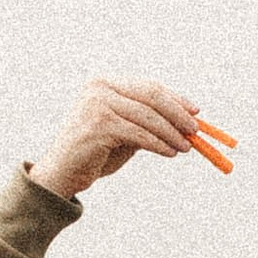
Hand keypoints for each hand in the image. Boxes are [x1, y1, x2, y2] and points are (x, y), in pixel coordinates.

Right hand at [29, 79, 206, 200]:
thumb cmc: (95, 153)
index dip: (175, 99)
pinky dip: (159, 144)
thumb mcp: (125, 133)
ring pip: (149, 117)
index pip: (149, 87)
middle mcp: (100, 88)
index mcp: (105, 83)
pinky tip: (170, 152)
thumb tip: (187, 120)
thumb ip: (148, 122)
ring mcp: (98, 104)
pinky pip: (140, 134)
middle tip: (195, 130)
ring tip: (186, 147)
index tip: (195, 112)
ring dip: (172, 133)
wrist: (62, 174)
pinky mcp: (99, 125)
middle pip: (152, 96)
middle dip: (178, 114)